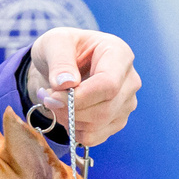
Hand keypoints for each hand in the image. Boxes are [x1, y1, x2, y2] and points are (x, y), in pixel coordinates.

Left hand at [26, 28, 140, 146]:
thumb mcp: (55, 42)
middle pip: (106, 108)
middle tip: (48, 99)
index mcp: (119, 54)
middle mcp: (130, 80)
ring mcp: (126, 102)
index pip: (109, 84)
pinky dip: (75, 130)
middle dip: (71, 110)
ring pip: (100, 125)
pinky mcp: (117, 120)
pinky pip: (95, 136)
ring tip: (55, 103)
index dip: (80, 97)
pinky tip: (66, 113)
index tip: (53, 96)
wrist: (65, 61)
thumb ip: (60, 60)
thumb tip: (66, 83)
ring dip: (70, 120)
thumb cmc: (63, 47)